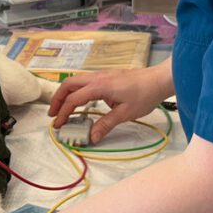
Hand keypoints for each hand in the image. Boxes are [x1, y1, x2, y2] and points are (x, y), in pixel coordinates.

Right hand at [49, 68, 166, 145]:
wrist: (159, 79)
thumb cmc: (145, 95)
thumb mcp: (125, 113)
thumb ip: (106, 124)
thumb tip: (92, 137)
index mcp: (99, 86)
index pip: (74, 99)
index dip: (63, 113)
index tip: (58, 125)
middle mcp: (97, 77)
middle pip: (68, 84)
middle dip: (57, 99)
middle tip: (53, 115)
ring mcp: (101, 75)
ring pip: (75, 80)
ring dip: (66, 93)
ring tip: (62, 108)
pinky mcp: (107, 76)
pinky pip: (84, 81)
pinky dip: (76, 90)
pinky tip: (80, 101)